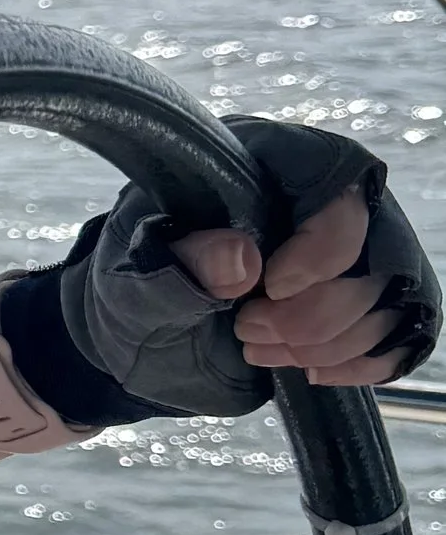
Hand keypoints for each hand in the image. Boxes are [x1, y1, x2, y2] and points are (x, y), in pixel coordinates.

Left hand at [6, 119, 438, 425]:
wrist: (135, 345)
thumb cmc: (129, 295)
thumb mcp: (132, 280)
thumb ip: (180, 263)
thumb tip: (243, 259)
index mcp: (258, 163)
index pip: (336, 172)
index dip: (324, 238)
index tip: (272, 288)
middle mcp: (315, 197)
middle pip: (375, 245)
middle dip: (320, 309)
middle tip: (248, 331)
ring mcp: (348, 251)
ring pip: (394, 293)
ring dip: (334, 340)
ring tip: (260, 349)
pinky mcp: (362, 303)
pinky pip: (405, 332)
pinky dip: (365, 362)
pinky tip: (312, 371)